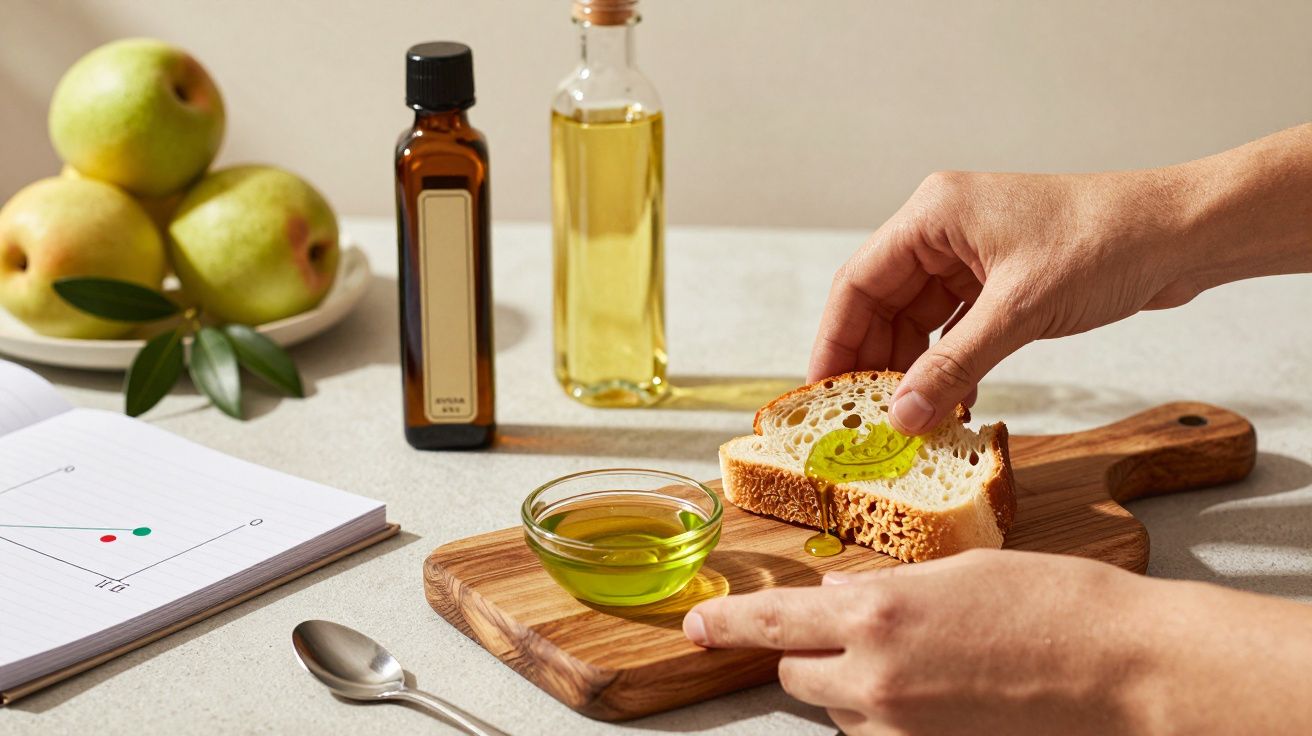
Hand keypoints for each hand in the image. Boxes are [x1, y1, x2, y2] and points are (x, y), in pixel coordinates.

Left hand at [682, 549, 1311, 734]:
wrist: (1128, 672)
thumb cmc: (1055, 605)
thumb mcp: (958, 571)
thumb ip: (884, 588)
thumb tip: (834, 596)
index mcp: (877, 614)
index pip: (769, 624)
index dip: (724, 624)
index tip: (696, 625)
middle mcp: (875, 679)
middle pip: (795, 674)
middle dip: (806, 653)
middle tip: (848, 632)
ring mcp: (901, 730)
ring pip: (840, 709)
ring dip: (852, 685)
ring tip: (920, 658)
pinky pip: (879, 735)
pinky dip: (888, 713)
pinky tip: (937, 690)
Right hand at [809, 168, 1197, 434]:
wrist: (1183, 233)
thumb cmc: (1106, 242)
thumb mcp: (1019, 310)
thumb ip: (954, 365)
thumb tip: (902, 414)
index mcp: (933, 214)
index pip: (858, 282)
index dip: (835, 341)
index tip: (824, 393)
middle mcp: (943, 230)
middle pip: (882, 304)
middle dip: (874, 362)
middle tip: (862, 418)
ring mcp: (972, 255)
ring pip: (918, 320)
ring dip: (914, 369)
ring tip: (909, 419)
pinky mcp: (999, 279)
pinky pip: (955, 328)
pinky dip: (950, 364)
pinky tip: (952, 400)